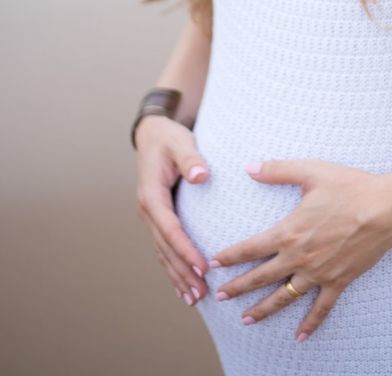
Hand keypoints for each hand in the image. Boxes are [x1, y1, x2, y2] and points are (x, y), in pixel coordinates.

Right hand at [134, 114, 210, 306]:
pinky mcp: (157, 217)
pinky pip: (163, 247)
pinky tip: (182, 284)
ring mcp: (150, 216)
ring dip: (177, 275)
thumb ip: (191, 158)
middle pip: (165, 248)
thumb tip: (201, 175)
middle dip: (183, 272)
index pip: (170, 229)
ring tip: (194, 298)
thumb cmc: (169, 137)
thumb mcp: (181, 141)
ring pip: (162, 252)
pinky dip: (172, 266)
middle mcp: (147, 210)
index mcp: (151, 195)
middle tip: (201, 294)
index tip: (203, 268)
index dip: (186, 250)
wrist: (152, 134)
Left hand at [208, 159, 391, 341]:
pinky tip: (300, 337)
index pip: (251, 248)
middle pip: (261, 277)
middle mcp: (299, 257)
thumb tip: (249, 167)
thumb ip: (277, 170)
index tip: (213, 263)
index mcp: (289, 232)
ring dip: (263, 310)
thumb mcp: (311, 171)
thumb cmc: (349, 186)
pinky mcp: (338, 281)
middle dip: (238, 288)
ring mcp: (319, 273)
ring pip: (285, 297)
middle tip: (219, 296)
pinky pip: (321, 308)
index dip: (230, 256)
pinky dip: (310, 324)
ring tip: (246, 320)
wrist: (385, 209)